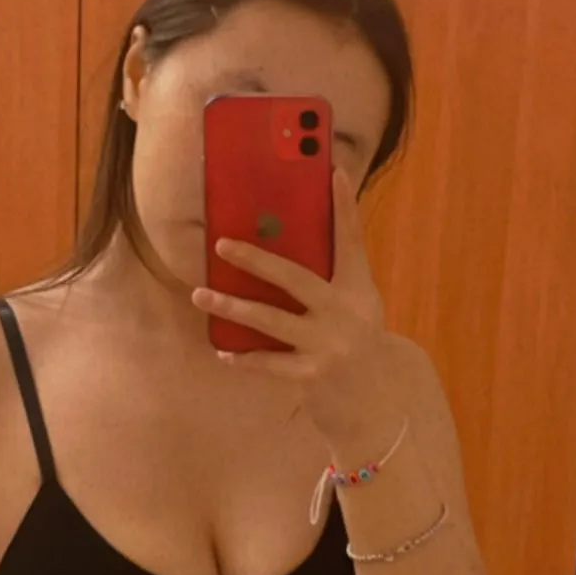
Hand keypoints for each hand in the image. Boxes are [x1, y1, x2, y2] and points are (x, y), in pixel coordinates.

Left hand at [191, 169, 393, 442]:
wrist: (375, 403)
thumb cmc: (354, 344)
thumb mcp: (354, 307)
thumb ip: (328, 281)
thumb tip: (279, 247)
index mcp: (357, 289)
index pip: (352, 239)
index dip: (344, 205)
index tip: (333, 171)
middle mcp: (346, 313)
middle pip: (295, 278)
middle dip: (256, 259)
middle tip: (221, 245)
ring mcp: (329, 345)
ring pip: (270, 320)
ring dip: (231, 306)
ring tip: (200, 295)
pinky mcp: (313, 375)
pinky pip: (269, 363)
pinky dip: (245, 358)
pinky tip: (223, 352)